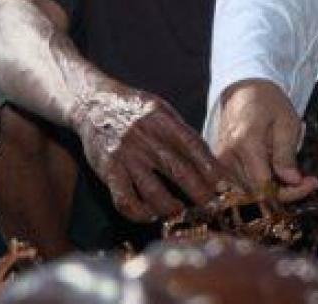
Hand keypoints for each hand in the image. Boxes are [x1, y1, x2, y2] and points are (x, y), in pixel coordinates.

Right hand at [69, 87, 227, 222]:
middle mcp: (144, 136)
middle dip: (199, 193)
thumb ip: (180, 133)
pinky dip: (140, 213)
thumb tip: (209, 162)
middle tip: (213, 207)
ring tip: (181, 213)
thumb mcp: (159, 109)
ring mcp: (125, 154)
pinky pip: (126, 200)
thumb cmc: (133, 109)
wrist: (91, 102)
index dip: (211, 168)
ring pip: (154, 192)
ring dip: (172, 208)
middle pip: (178, 171)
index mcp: (161, 118)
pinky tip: (150, 215)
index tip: (225, 185)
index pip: (192, 145)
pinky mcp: (108, 170)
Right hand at [214, 79, 317, 202]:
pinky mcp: (220, 162)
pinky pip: (240, 184)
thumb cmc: (268, 101)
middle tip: (308, 182)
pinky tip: (278, 175)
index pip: (265, 186)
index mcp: (245, 143)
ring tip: (294, 177)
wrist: (245, 88)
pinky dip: (261, 185)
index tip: (312, 183)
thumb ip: (286, 154)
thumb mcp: (286, 122)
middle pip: (255, 193)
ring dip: (272, 191)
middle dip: (284, 193)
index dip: (290, 191)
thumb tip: (292, 181)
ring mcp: (220, 160)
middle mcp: (227, 155)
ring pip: (247, 192)